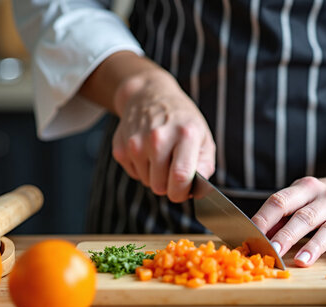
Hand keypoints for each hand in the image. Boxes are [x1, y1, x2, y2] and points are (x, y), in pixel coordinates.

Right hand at [111, 71, 215, 202]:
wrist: (149, 96)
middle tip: (173, 167)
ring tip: (161, 155)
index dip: (182, 192)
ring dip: (155, 176)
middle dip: (169, 185)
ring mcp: (136, 143)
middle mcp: (158, 137)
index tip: (183, 191)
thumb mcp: (203, 137)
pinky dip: (142, 169)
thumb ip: (205, 165)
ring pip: (147, 182)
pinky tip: (147, 151)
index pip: (180, 176)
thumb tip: (197, 190)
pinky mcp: (121, 148)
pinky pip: (134, 174)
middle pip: (160, 186)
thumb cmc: (181, 121)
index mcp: (185, 134)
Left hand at [251, 173, 325, 266]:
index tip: (252, 236)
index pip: (281, 201)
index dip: (265, 219)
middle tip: (273, 252)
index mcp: (307, 188)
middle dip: (286, 236)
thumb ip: (282, 216)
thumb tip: (256, 237)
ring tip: (302, 261)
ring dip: (315, 246)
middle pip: (304, 217)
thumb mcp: (304, 199)